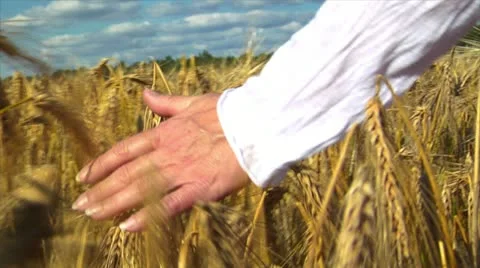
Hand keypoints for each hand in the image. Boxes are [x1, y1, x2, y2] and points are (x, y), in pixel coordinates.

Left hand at [71, 90, 249, 231]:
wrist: (255, 125)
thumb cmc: (228, 112)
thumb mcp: (193, 103)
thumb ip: (166, 103)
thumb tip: (144, 93)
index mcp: (165, 133)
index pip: (125, 150)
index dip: (101, 164)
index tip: (83, 176)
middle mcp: (167, 153)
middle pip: (126, 173)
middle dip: (100, 190)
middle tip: (80, 204)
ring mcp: (181, 171)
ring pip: (140, 189)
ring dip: (114, 203)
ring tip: (93, 215)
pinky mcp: (199, 188)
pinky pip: (169, 205)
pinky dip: (148, 216)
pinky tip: (129, 226)